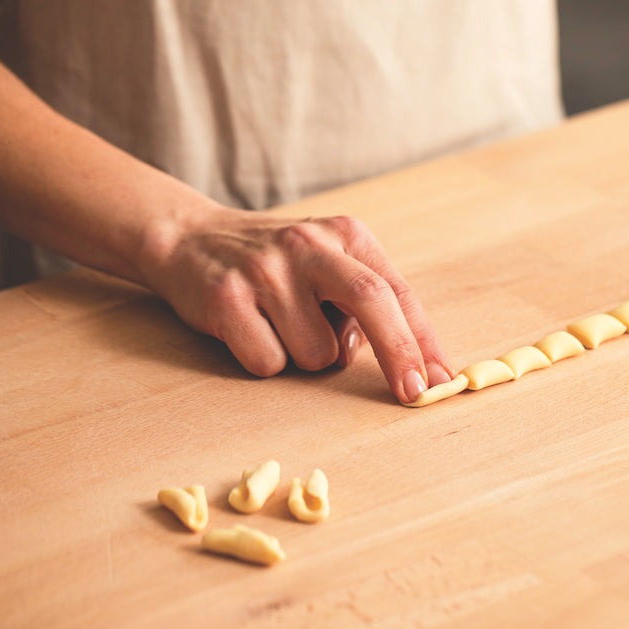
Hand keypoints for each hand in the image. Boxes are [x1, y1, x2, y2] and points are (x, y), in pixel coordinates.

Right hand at [139, 207, 451, 403]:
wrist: (189, 238)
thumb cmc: (278, 267)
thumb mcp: (329, 264)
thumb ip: (368, 303)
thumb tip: (415, 366)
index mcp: (347, 235)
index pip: (397, 291)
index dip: (421, 340)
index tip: (439, 381)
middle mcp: (309, 246)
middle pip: (371, 301)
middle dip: (398, 354)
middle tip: (411, 394)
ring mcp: (266, 269)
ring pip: (316, 353)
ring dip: (306, 358)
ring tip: (282, 328)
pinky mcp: (227, 297)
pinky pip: (269, 362)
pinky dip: (265, 360)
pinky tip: (249, 331)